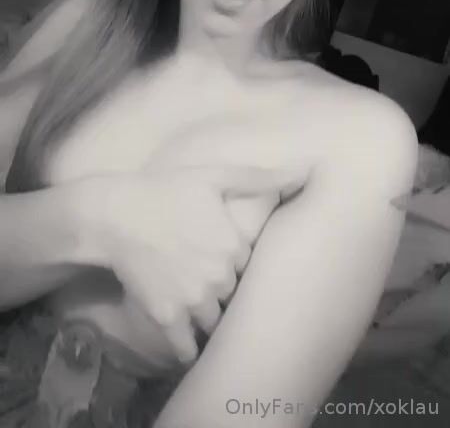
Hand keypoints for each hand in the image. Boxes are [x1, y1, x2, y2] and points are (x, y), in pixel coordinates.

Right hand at [84, 161, 304, 363]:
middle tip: (207, 281)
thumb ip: (260, 178)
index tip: (223, 257)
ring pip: (214, 322)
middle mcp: (218, 278)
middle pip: (232, 296)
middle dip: (222, 290)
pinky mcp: (166, 317)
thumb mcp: (214, 177)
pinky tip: (187, 342)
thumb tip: (304, 171)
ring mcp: (192, 301)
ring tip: (197, 307)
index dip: (235, 263)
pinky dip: (188, 348)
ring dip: (208, 318)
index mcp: (234, 246)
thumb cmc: (166, 190)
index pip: (249, 268)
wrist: (116, 215)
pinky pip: (187, 347)